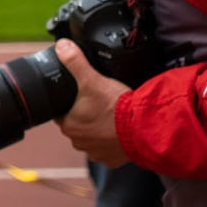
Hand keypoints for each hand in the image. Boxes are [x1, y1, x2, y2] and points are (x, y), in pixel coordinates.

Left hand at [54, 39, 130, 165]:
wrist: (145, 128)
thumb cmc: (117, 107)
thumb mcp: (93, 79)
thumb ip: (75, 62)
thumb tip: (61, 46)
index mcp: (69, 125)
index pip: (61, 113)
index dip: (69, 103)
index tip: (80, 97)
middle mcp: (79, 142)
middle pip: (77, 126)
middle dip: (85, 116)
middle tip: (100, 104)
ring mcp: (96, 153)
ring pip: (93, 138)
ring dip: (100, 130)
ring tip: (112, 117)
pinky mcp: (113, 160)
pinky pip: (109, 150)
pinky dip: (114, 141)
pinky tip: (121, 131)